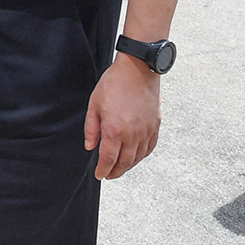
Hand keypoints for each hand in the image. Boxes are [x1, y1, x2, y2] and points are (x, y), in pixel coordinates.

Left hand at [84, 56, 160, 178]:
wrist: (138, 69)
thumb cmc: (114, 83)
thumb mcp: (94, 104)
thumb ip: (91, 128)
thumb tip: (90, 146)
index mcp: (114, 130)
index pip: (108, 159)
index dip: (103, 170)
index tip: (99, 175)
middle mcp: (132, 134)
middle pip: (124, 162)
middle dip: (115, 172)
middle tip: (109, 175)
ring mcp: (145, 131)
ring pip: (138, 157)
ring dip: (128, 166)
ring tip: (120, 168)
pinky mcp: (155, 125)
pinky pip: (149, 147)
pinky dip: (142, 156)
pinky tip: (136, 156)